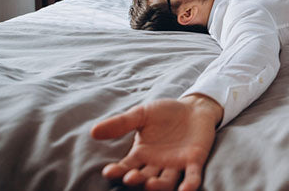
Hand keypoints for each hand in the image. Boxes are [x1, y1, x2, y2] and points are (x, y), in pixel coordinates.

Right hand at [91, 95, 222, 190]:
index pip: (126, 167)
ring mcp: (176, 164)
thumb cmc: (166, 112)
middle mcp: (156, 164)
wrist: (194, 107)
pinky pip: (192, 177)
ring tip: (150, 184)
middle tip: (130, 177)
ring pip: (165, 182)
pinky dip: (189, 184)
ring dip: (158, 186)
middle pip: (144, 178)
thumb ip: (121, 123)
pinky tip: (186, 190)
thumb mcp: (142, 114)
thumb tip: (93, 132)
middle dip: (137, 180)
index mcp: (141, 154)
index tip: (108, 171)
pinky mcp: (194, 161)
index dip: (117, 172)